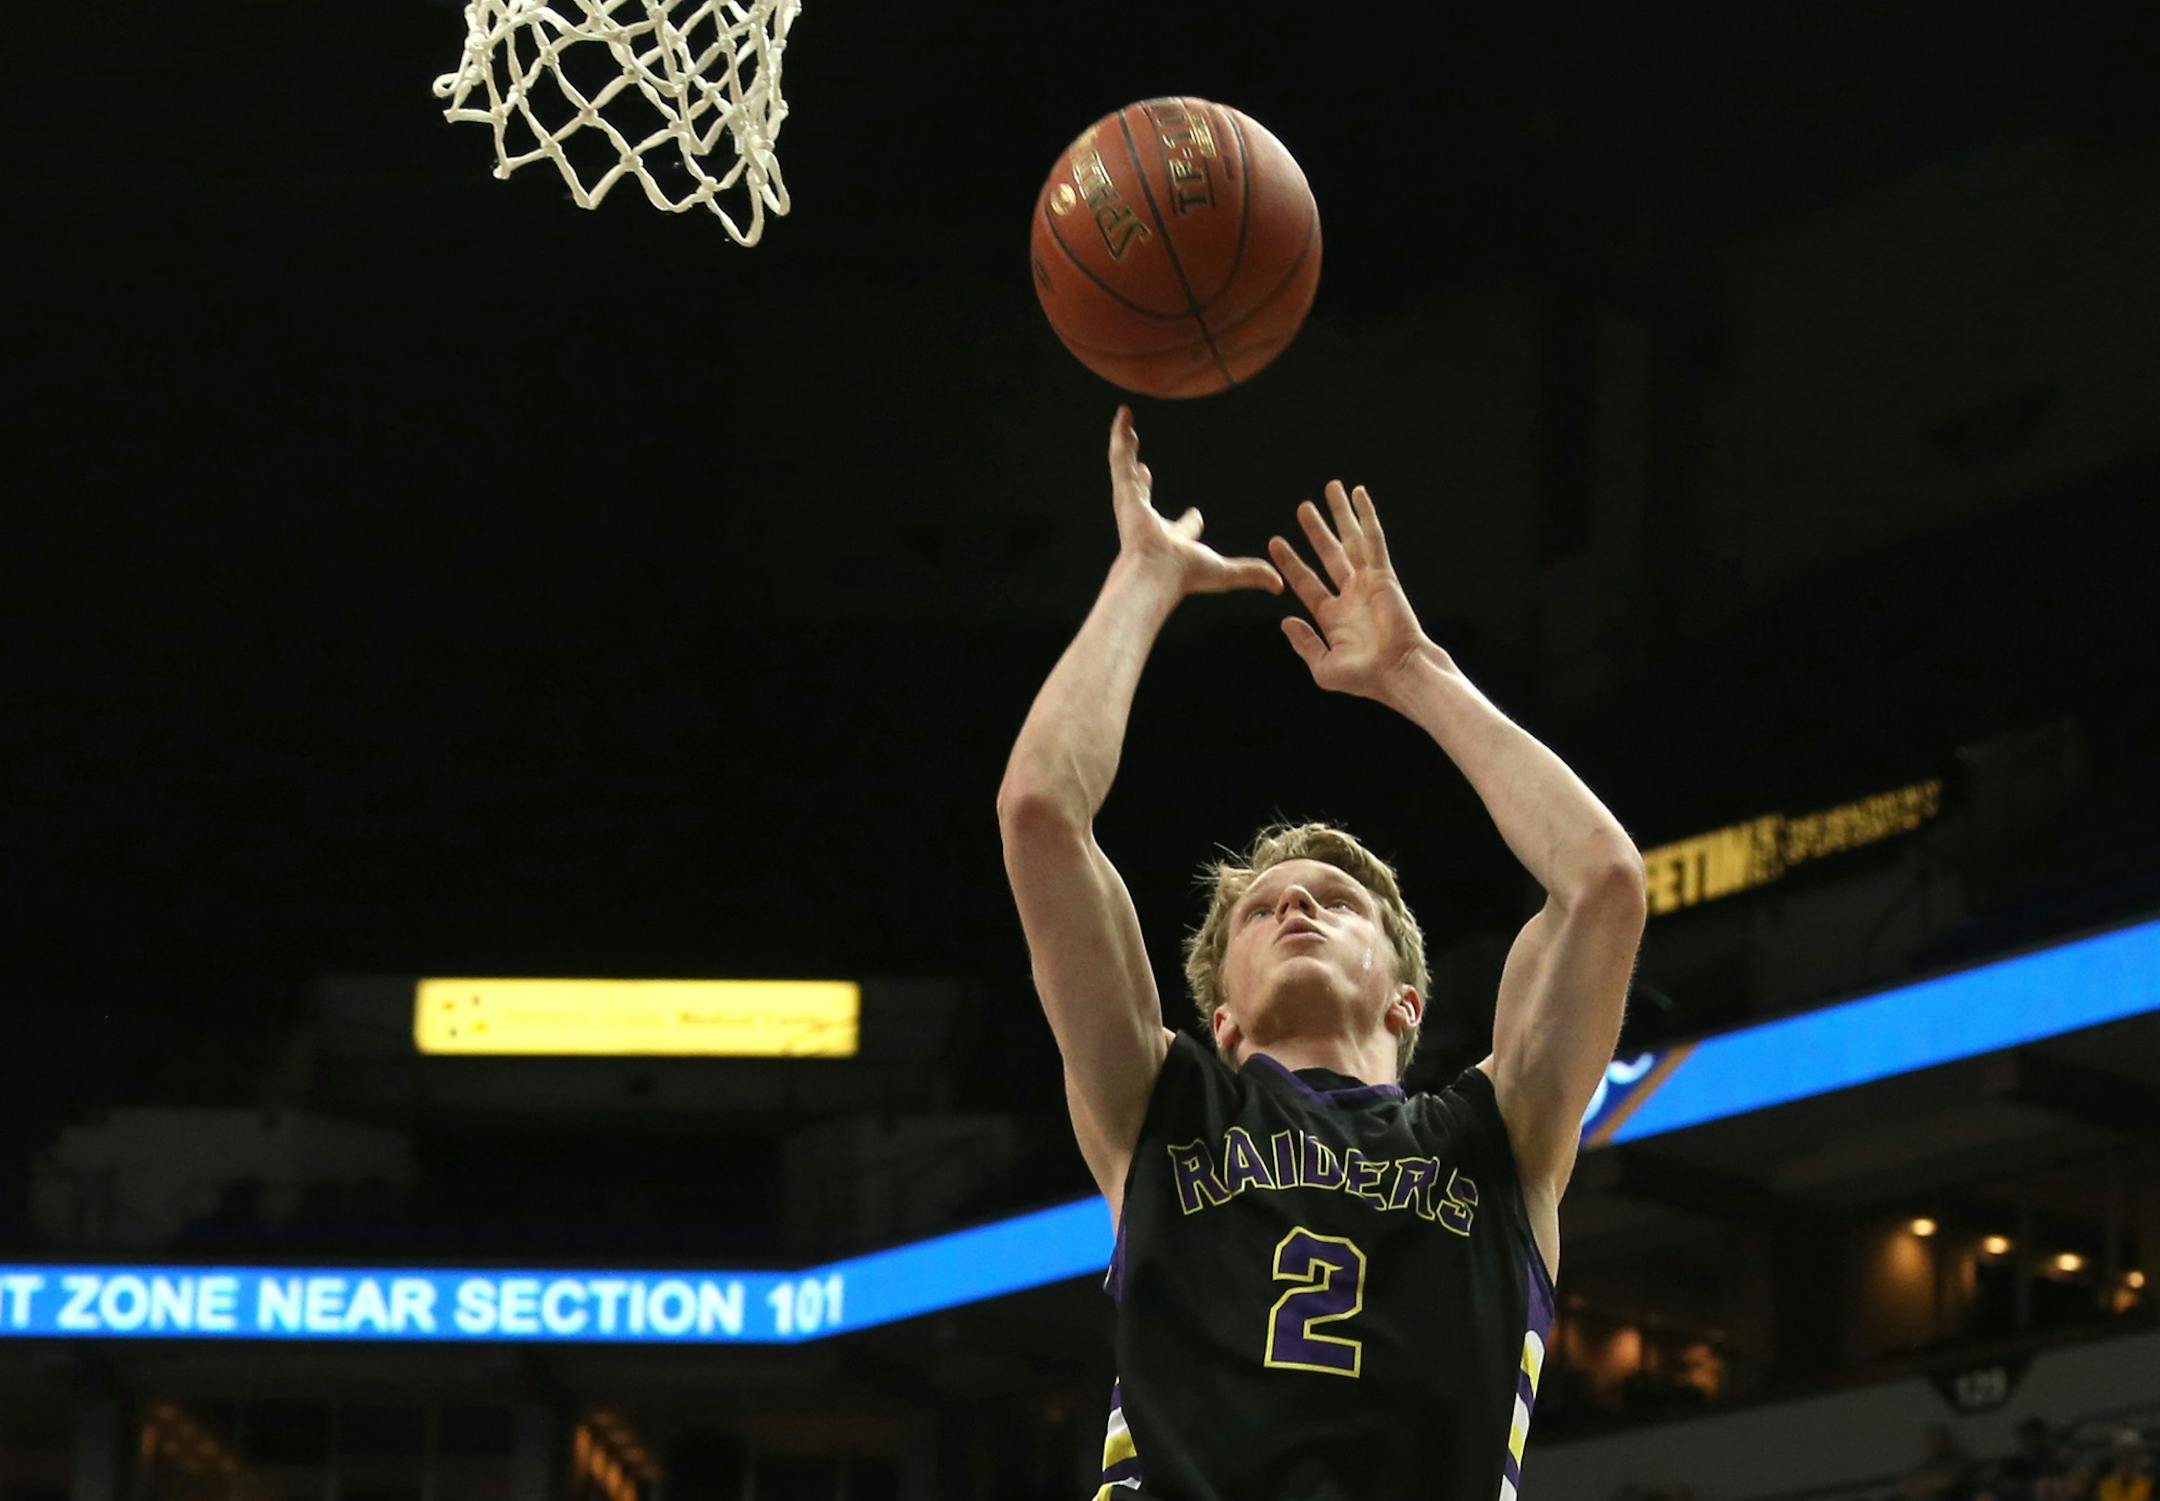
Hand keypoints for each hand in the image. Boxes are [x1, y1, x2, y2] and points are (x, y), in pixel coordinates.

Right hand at [1107, 407, 1282, 597]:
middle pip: (1146, 497)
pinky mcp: (1124, 490)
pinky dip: (1121, 435)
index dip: (1190, 522)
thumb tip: (1279, 585)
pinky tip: (1124, 414)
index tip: (1197, 513)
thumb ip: (1250, 573)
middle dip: (1143, 483)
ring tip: (1126, 424)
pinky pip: (1122, 457)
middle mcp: (1148, 520)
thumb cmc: (1186, 576)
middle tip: (1144, 469)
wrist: (1156, 574)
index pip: (1183, 527)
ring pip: (1128, 468)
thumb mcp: (1225, 573)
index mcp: (1172, 540)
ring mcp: (1133, 503)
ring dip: (1127, 446)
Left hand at [1269, 481, 1436, 701]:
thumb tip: (1286, 622)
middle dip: (1316, 531)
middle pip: (1329, 554)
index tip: (1276, 542)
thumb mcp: (1324, 668)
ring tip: (1331, 489)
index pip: (1307, 582)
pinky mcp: (1384, 575)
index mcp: (1334, 617)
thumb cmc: (1365, 678)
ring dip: (1341, 515)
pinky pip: (1373, 539)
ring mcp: (1368, 583)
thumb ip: (1304, 644)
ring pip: (1351, 540)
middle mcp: (1351, 596)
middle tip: (1303, 508)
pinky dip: (1366, 515)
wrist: (1398, 673)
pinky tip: (1359, 494)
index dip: (1291, 563)